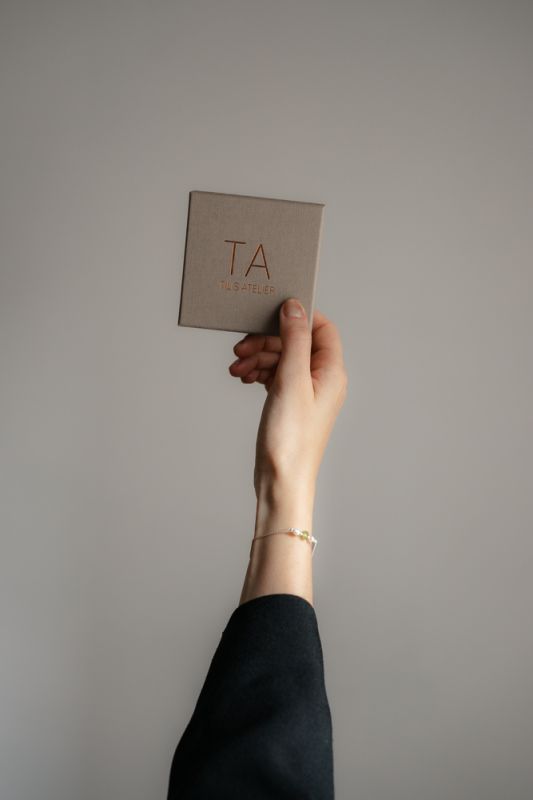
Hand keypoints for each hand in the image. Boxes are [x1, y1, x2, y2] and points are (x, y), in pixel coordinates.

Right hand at [229, 298, 347, 496]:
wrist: (281, 479)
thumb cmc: (291, 438)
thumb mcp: (291, 380)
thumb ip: (294, 340)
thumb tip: (295, 307)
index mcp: (331, 371)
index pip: (322, 328)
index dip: (298, 317)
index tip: (270, 313)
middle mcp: (322, 380)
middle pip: (296, 343)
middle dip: (267, 341)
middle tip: (240, 348)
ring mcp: (306, 392)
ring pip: (282, 359)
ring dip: (258, 358)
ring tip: (236, 368)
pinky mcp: (290, 403)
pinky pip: (275, 377)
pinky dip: (258, 373)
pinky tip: (243, 378)